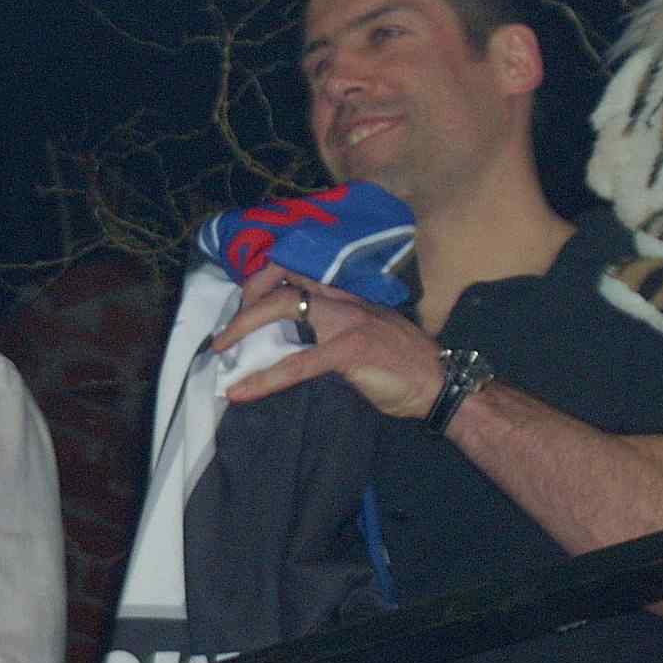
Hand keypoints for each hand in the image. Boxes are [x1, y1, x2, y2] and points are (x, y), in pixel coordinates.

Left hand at [213, 263, 442, 414]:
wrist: (442, 383)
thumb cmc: (404, 365)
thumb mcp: (366, 335)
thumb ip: (333, 330)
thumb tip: (294, 341)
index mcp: (348, 295)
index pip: (297, 271)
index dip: (262, 281)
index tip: (243, 304)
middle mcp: (344, 298)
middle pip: (283, 283)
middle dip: (245, 305)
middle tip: (222, 335)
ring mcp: (347, 321)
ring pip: (284, 308)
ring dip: (244, 329)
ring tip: (220, 352)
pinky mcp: (350, 350)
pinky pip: (297, 363)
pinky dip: (264, 378)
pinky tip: (241, 391)